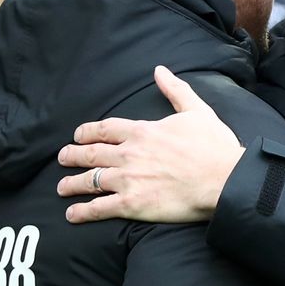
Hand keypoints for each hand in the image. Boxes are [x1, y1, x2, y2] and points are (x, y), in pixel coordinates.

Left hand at [57, 66, 244, 222]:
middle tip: (63, 157)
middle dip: (73, 155)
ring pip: (91, 180)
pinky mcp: (133, 204)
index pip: (106, 129)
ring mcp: (128, 180)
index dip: (88, 132)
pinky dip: (83, 211)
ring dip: (72, 183)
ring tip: (61, 187)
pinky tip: (71, 214)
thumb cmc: (214, 147)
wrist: (223, 179)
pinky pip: (100, 207)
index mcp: (143, 131)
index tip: (79, 135)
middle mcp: (129, 154)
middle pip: (92, 153)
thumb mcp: (197, 111)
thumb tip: (161, 71)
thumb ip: (176, 91)